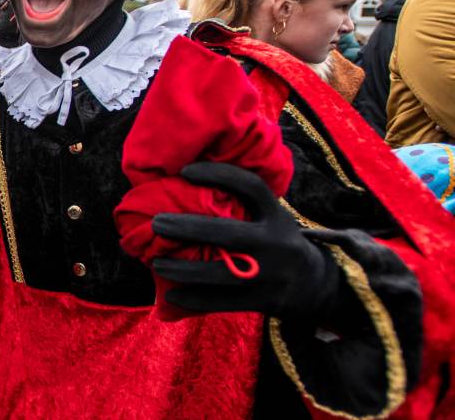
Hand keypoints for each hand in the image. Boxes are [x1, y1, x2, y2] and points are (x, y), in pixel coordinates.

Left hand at [151, 162, 339, 320]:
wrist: (318, 286)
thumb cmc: (279, 242)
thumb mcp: (273, 218)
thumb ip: (245, 206)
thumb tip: (189, 185)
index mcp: (276, 216)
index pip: (251, 186)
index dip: (218, 174)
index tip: (185, 171)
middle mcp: (275, 243)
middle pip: (227, 234)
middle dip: (187, 228)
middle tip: (157, 224)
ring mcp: (270, 275)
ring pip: (220, 274)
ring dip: (183, 269)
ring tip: (156, 263)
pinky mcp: (263, 301)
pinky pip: (222, 302)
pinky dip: (193, 299)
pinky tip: (171, 295)